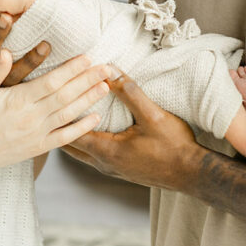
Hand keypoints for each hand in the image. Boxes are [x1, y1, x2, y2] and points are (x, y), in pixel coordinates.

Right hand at [0, 50, 113, 176]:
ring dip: (89, 99)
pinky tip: (96, 117)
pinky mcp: (38, 147)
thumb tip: (6, 51)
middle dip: (88, 80)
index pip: (51, 82)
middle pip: (66, 95)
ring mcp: (37, 134)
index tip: (87, 58)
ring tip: (106, 86)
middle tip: (107, 68)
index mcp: (18, 101)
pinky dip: (82, 128)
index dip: (71, 70)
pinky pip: (65, 137)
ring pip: (69, 114)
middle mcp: (32, 117)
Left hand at [62, 72, 204, 190]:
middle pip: (70, 145)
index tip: (53, 97)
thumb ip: (129, 92)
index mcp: (106, 151)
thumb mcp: (152, 115)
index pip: (69, 133)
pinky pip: (95, 155)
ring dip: (74, 134)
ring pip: (82, 152)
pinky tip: (93, 129)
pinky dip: (88, 141)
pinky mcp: (122, 170)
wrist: (193, 174)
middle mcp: (104, 164)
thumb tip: (109, 70)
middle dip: (61, 125)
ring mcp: (113, 169)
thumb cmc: (174, 146)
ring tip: (67, 114)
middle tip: (52, 106)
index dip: (61, 113)